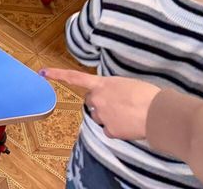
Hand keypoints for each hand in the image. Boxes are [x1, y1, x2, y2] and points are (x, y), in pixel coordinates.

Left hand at [41, 68, 160, 139]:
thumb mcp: (127, 84)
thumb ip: (113, 88)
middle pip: (91, 102)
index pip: (75, 77)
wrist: (159, 113)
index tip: (43, 72)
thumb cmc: (148, 95)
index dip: (58, 74)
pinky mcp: (110, 130)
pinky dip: (117, 129)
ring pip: (99, 117)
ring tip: (128, 115)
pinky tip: (130, 125)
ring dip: (109, 116)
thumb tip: (113, 96)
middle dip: (101, 103)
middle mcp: (98, 99)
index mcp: (102, 84)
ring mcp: (102, 115)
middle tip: (120, 104)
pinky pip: (109, 130)